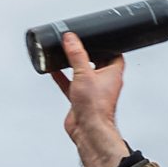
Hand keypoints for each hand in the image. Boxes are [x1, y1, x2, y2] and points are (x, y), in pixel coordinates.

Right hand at [51, 33, 129, 166]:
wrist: (88, 130)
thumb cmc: (95, 107)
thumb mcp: (84, 74)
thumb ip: (77, 55)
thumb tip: (71, 37)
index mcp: (112, 74)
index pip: (115, 55)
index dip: (108, 45)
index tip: (99, 37)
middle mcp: (104, 82)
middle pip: (97, 62)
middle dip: (88, 52)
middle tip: (78, 42)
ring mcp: (92, 91)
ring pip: (82, 73)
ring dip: (73, 64)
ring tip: (64, 52)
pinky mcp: (79, 99)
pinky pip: (69, 84)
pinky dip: (62, 76)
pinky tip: (52, 69)